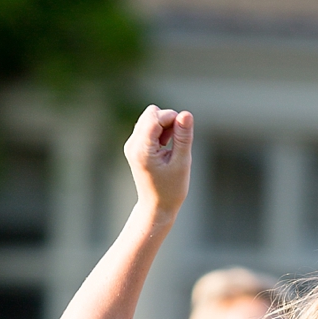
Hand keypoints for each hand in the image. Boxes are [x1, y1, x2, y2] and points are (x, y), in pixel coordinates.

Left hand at [124, 105, 192, 219]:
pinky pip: (148, 126)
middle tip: (176, 142)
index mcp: (142, 149)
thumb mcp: (182, 163)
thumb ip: (184, 137)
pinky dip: (159, 131)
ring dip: (164, 125)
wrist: (156, 206)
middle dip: (168, 120)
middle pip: (151, 112)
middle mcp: (132, 144)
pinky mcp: (135, 145)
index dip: (173, 119)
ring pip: (150, 117)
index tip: (183, 136)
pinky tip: (164, 147)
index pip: (156, 117)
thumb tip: (186, 114)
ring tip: (170, 146)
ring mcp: (131, 144)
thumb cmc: (171, 188)